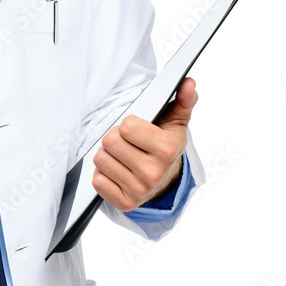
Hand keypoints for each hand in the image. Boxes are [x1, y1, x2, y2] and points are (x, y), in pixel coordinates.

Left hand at [92, 77, 197, 211]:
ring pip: (100, 160)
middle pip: (110, 141)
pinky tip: (118, 173)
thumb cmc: (166, 146)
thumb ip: (182, 100)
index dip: (128, 125)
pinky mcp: (124, 203)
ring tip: (123, 157)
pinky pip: (98, 180)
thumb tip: (188, 82)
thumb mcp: (176, 122)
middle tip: (128, 143)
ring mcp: (139, 190)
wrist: (167, 181)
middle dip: (115, 138)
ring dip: (108, 156)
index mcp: (166, 149)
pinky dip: (104, 175)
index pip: (126, 126)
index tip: (137, 130)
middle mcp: (153, 172)